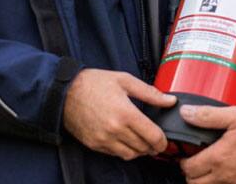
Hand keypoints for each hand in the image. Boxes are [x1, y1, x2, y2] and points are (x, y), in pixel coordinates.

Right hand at [62, 68, 176, 159]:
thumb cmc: (94, 83)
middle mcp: (115, 130)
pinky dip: (124, 151)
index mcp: (126, 113)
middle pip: (143, 147)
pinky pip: (115, 154)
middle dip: (153, 146)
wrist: (65, 92)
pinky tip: (126, 140)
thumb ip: (150, 93)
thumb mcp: (125, 81)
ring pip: (130, 155)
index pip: (152, 136)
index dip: (163, 141)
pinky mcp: (94, 144)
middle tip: (156, 141)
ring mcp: (103, 139)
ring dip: (139, 151)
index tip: (165, 140)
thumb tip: (170, 101)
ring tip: (142, 141)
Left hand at [178, 103, 235, 183]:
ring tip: (214, 170)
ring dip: (208, 182)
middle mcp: (226, 177)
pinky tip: (233, 176)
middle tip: (198, 163)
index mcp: (218, 158)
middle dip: (193, 174)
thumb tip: (186, 113)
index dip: (185, 161)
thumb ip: (208, 116)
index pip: (188, 168)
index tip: (188, 155)